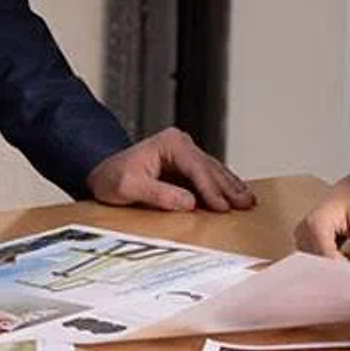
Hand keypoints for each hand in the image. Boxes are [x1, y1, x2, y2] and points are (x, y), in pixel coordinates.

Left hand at [86, 127, 254, 211]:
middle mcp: (180, 144)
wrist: (101, 174)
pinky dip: (223, 187)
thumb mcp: (128, 187)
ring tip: (248, 202)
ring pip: (214, 171)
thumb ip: (158, 194)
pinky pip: (208, 176)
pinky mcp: (185, 166)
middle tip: (245, 205)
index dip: (211, 189)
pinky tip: (235, 196)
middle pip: (210, 168)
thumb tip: (188, 202)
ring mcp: (184, 153)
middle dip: (228, 188)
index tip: (223, 207)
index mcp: (169, 143)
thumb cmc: (111, 178)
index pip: (196, 167)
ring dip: (230, 187)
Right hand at [294, 175, 349, 264]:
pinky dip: (340, 261)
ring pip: (323, 264)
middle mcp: (304, 232)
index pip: (329, 257)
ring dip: (346, 263)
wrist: (345, 193)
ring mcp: (301, 239)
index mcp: (316, 223)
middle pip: (324, 262)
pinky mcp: (304, 244)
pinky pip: (321, 261)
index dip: (347, 268)